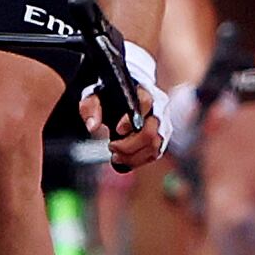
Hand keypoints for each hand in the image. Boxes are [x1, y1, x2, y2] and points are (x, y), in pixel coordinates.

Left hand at [100, 44, 171, 175]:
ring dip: (133, 156)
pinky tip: (124, 159)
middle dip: (129, 145)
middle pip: (150, 133)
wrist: (125, 94)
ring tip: (115, 156)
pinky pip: (155, 154)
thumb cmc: (111, 94)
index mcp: (143, 93)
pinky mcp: (162, 137)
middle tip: (111, 147)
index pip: (144, 106)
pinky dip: (139, 160)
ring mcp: (163, 124)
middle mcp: (158, 109)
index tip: (116, 130)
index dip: (130, 121)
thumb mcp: (95, 95)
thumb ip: (91, 107)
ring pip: (154, 146)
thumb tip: (92, 126)